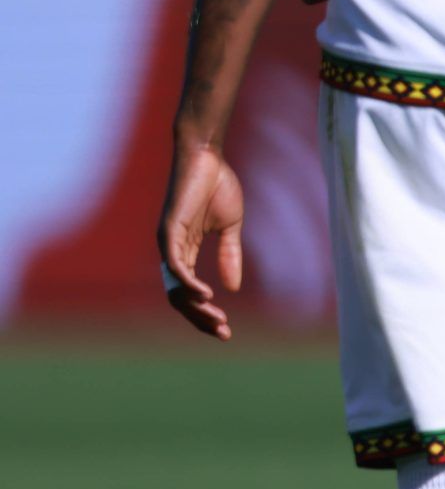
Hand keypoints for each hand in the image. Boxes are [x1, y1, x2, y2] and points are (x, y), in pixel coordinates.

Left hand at [158, 143, 245, 339]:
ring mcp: (168, 243)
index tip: (227, 329)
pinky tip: (206, 294)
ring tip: (217, 318)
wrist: (207, 156)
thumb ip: (229, 255)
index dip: (206, 312)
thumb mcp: (229, 226)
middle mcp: (171, 252)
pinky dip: (189, 283)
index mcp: (185, 251)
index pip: (190, 292)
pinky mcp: (168, 231)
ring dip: (195, 307)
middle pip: (179, 298)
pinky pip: (175, 266)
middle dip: (199, 319)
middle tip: (222, 332)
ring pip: (176, 288)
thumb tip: (232, 287)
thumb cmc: (217, 185)